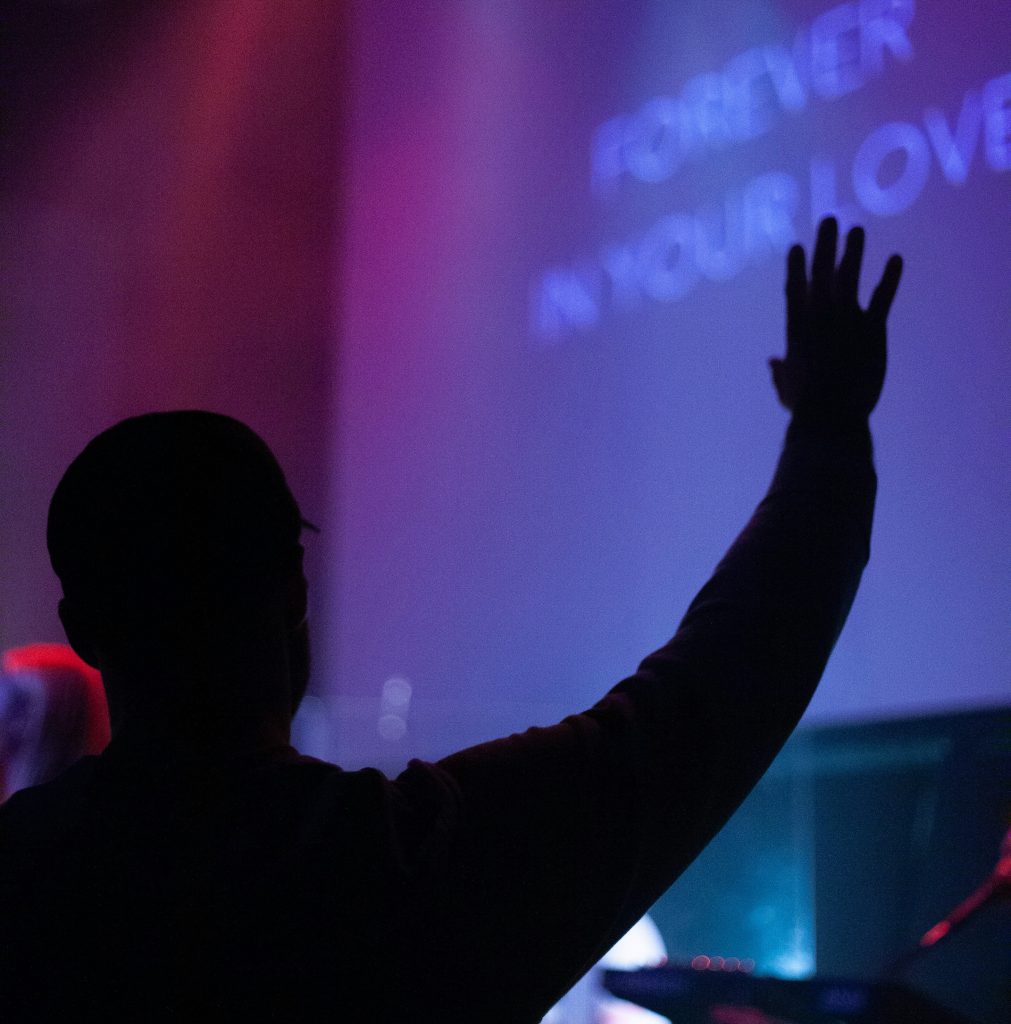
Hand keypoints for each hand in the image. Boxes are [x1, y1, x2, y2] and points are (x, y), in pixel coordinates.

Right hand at [770, 217, 902, 421]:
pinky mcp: (872, 329)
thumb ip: (781, 371)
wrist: (831, 413)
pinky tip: (896, 259)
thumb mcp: (787, 388)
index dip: (796, 266)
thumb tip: (773, 363)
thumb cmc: (805, 407)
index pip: (795, 290)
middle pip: (821, 273)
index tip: (797, 246)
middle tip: (828, 220)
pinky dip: (890, 277)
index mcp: (797, 330)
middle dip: (825, 245)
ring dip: (853, 251)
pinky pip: (883, 297)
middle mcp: (819, 317)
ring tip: (856, 230)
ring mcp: (846, 320)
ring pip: (849, 277)